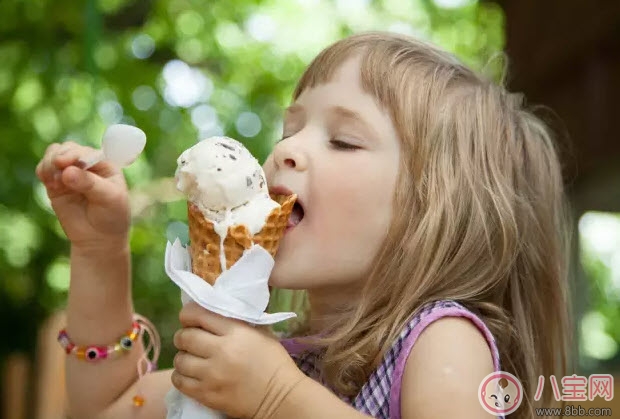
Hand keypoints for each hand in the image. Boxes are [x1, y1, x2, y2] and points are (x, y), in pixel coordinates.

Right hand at [35, 141, 129, 248]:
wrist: (99, 238)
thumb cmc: (112, 216)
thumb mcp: (109, 199)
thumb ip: (90, 184)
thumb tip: (67, 172)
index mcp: (106, 164)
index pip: (89, 150)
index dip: (76, 153)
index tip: (65, 162)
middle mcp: (88, 164)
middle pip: (68, 148)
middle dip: (59, 157)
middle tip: (57, 171)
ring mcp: (70, 172)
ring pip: (54, 155)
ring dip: (49, 164)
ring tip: (56, 183)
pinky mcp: (56, 182)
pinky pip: (44, 169)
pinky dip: (43, 171)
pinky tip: (51, 184)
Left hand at [172, 302, 305, 418]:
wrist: (280, 397)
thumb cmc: (273, 362)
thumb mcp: (260, 333)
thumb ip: (236, 322)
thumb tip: (212, 314)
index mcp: (235, 332)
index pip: (198, 315)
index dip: (188, 315)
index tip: (190, 319)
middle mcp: (220, 351)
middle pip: (185, 337)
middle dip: (183, 336)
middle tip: (189, 339)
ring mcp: (211, 375)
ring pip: (180, 360)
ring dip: (183, 356)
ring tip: (191, 358)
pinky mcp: (206, 395)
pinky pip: (179, 381)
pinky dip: (181, 375)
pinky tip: (190, 374)